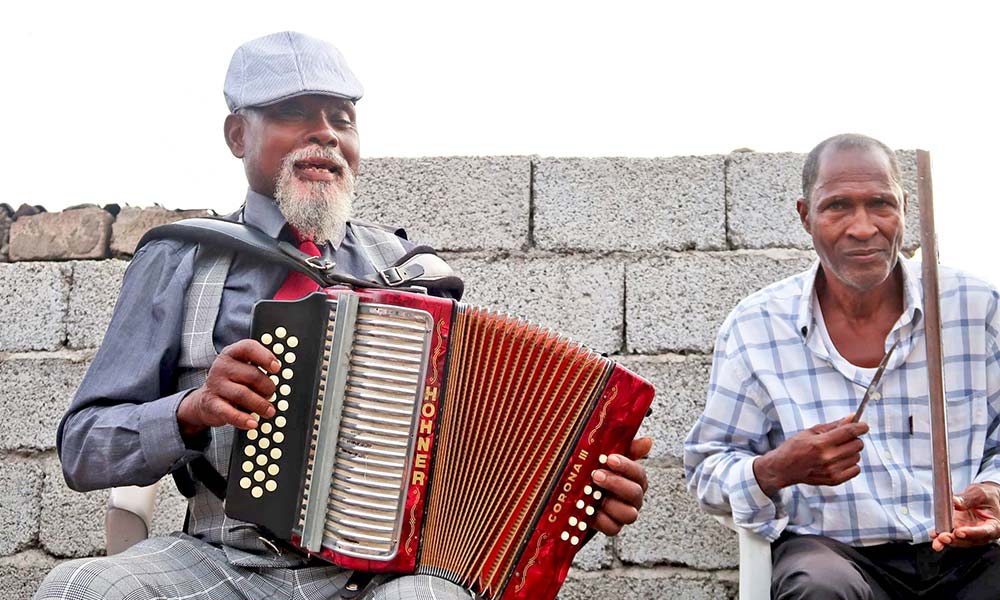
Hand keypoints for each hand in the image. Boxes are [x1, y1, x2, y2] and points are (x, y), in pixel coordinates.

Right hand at [176, 339, 278, 436]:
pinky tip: (253, 423)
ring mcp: (215, 385)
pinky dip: (243, 419)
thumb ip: (258, 367)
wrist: (205, 401)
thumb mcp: (242, 369)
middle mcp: (222, 367)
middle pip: (252, 375)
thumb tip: (279, 374)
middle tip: (272, 394)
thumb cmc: (232, 382)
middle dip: (267, 387)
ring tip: (269, 411)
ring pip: (243, 394)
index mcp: (232, 353)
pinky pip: (229, 412)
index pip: (248, 348)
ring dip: (260, 404)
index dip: (265, 357)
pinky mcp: (211, 404)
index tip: (276, 368)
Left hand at [591, 436, 652, 535]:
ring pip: (629, 514)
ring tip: (593, 495)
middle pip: (635, 494)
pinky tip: (589, 510)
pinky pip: (613, 528)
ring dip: (611, 504)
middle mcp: (633, 498)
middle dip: (615, 484)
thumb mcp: (607, 458)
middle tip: (596, 475)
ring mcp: (624, 514)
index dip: (626, 466)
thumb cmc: (597, 472)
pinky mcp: (612, 527)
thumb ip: (626, 449)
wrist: (577, 496)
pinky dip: (601, 520)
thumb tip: (647, 442)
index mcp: (635, 480)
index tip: (609, 459)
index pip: (639, 474)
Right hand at [753, 414, 867, 495]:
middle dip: (853, 439)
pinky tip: (839, 461)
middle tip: (843, 439)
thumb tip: (852, 417)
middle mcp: (827, 458)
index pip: (849, 432)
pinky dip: (851, 464)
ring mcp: (832, 470)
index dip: (860, 427)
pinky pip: (856, 470)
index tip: (863, 425)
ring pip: (857, 457)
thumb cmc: (795, 447)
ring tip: (837, 451)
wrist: (783, 468)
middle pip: (857, 444)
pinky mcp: (834, 480)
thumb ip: (834, 425)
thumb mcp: (811, 431)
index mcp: (820, 443)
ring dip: (851, 452)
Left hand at [932, 483, 999, 550]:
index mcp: (994, 525)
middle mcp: (982, 532)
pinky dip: (941, 536)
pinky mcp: (960, 529)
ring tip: (937, 539)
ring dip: (947, 540)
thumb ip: (968, 499)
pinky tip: (934, 535)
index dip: (971, 533)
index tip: (959, 532)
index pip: (984, 532)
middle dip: (955, 540)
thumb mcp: (979, 493)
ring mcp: (970, 532)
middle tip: (943, 537)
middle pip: (969, 540)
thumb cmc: (987, 496)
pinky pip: (950, 535)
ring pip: (959, 540)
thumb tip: (955, 502)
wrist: (986, 497)